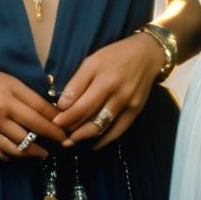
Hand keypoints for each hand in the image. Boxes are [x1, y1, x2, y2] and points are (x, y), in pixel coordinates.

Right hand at [0, 61, 66, 160]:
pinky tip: (19, 153)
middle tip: (62, 144)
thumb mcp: (7, 80)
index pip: (40, 113)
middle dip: (50, 140)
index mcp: (8, 94)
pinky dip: (12, 155)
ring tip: (42, 153)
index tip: (67, 130)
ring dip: (33, 152)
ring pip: (17, 147)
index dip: (56, 124)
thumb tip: (51, 111)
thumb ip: (28, 96)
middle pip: (32, 132)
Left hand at [53, 33, 164, 149]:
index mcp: (103, 80)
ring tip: (71, 140)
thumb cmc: (114, 56)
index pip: (80, 107)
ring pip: (103, 128)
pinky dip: (104, 140)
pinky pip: (118, 131)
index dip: (65, 118)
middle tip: (60, 134)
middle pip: (91, 120)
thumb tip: (62, 105)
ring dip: (85, 137)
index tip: (54, 122)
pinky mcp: (135, 112)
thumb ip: (77, 83)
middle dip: (72, 130)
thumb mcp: (92, 62)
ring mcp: (128, 105)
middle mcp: (117, 94)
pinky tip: (93, 144)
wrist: (146, 55)